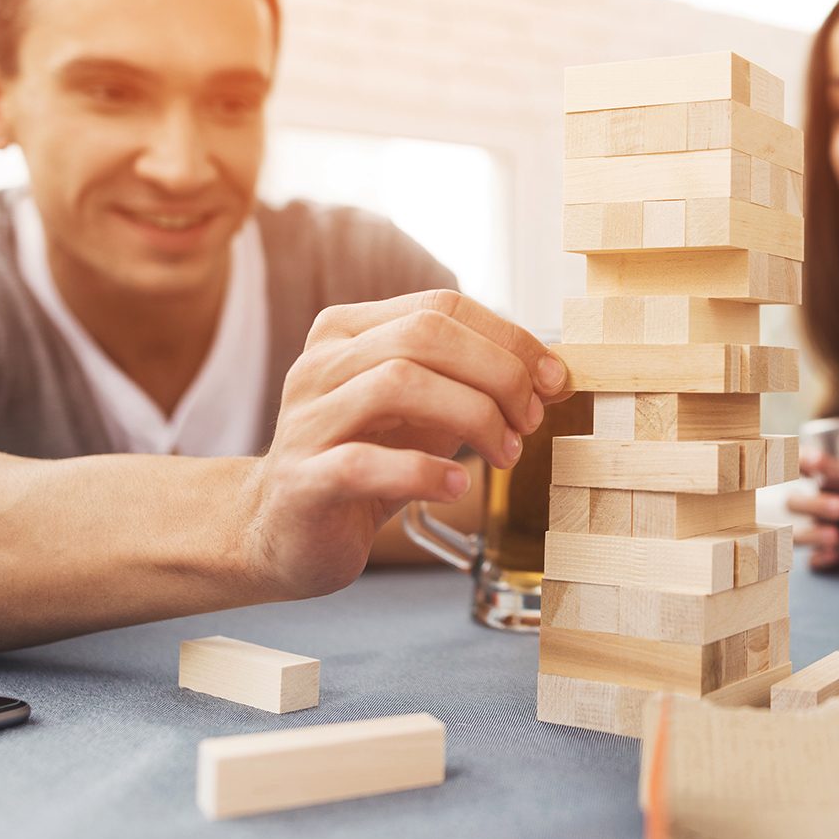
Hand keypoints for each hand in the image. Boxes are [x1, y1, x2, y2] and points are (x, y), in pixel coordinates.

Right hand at [241, 290, 568, 598]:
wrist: (283, 531)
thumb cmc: (366, 461)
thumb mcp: (423, 412)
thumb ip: (474, 385)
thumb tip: (554, 375)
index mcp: (349, 331)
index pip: (441, 307)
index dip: (509, 338)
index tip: (554, 380)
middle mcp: (321, 363)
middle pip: (424, 335)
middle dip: (497, 373)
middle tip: (531, 420)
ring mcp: (305, 419)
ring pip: (397, 383)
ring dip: (473, 416)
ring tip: (506, 452)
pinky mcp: (300, 479)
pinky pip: (365, 461)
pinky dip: (425, 471)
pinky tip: (457, 485)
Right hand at [788, 447, 838, 570]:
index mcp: (815, 475)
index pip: (796, 464)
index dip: (801, 462)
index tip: (818, 464)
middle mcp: (804, 501)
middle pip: (794, 502)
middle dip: (815, 504)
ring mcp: (807, 529)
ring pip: (795, 533)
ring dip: (812, 535)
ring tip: (836, 538)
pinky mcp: (816, 554)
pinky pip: (808, 559)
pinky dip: (818, 559)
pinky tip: (832, 559)